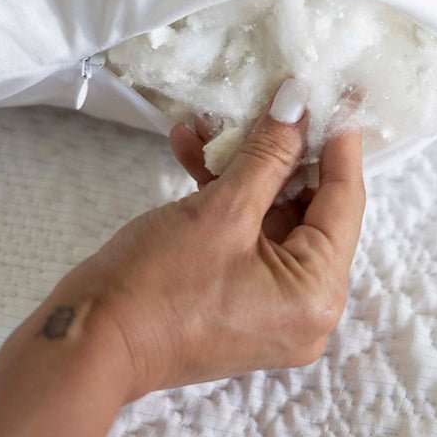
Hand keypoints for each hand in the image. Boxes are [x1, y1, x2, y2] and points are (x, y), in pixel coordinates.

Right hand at [60, 79, 365, 398]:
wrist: (91, 342)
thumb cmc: (157, 284)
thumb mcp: (220, 210)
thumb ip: (269, 154)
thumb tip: (298, 103)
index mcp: (318, 293)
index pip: (345, 201)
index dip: (338, 141)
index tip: (337, 93)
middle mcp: (307, 309)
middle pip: (309, 209)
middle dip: (279, 151)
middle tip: (269, 101)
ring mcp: (270, 309)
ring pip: (271, 218)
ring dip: (242, 169)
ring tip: (208, 124)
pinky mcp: (237, 302)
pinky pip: (246, 239)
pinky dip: (224, 199)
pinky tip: (188, 152)